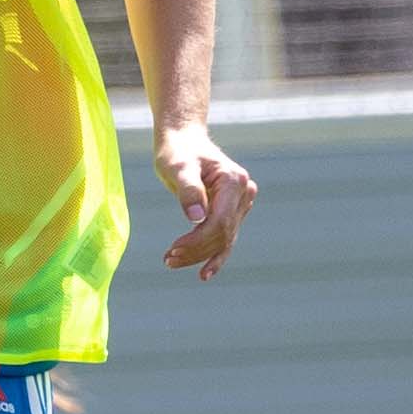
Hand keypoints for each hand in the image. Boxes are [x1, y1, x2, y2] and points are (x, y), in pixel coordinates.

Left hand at [153, 125, 256, 278]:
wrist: (183, 141)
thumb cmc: (177, 151)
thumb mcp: (177, 167)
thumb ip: (188, 189)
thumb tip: (196, 218)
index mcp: (233, 181)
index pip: (219, 222)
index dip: (197, 241)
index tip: (173, 250)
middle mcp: (244, 192)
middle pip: (222, 234)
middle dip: (196, 251)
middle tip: (168, 260)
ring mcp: (241, 202)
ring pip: (224, 240)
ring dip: (200, 255)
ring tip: (172, 262)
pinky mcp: (234, 210)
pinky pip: (225, 238)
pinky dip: (213, 255)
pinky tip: (204, 273)